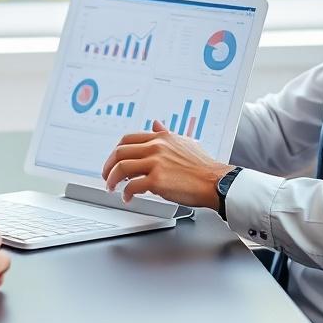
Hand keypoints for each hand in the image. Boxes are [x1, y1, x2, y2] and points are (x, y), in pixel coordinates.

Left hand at [102, 120, 231, 206]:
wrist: (215, 181)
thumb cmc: (202, 166)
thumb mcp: (183, 142)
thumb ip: (166, 133)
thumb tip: (155, 123)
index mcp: (160, 138)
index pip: (128, 139)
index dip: (116, 151)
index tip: (113, 161)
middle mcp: (156, 147)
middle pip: (120, 152)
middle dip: (108, 165)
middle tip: (107, 176)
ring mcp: (156, 163)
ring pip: (122, 167)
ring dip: (112, 179)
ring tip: (112, 188)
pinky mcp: (157, 180)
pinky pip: (132, 186)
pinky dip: (126, 193)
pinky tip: (128, 198)